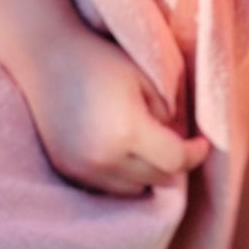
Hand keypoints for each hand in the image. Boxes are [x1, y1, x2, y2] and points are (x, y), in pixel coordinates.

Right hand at [20, 25, 210, 198]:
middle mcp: (104, 158)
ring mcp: (83, 169)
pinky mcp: (68, 172)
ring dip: (146, 173)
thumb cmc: (101, 60)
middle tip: (174, 141)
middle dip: (173, 162)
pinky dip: (121, 176)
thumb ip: (168, 114)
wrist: (46, 59)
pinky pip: (108, 187)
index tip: (202, 143)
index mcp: (127, 131)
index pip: (175, 161)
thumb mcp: (146, 77)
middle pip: (157, 179)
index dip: (195, 153)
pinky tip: (120, 151)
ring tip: (145, 147)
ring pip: (134, 190)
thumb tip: (178, 141)